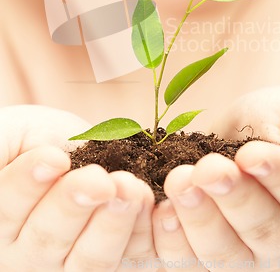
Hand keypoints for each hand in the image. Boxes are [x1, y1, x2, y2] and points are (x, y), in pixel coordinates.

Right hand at [0, 105, 157, 270]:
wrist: (62, 148)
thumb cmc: (27, 141)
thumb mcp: (7, 135)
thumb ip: (2, 147)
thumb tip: (7, 158)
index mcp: (0, 221)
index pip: (5, 208)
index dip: (28, 183)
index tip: (55, 158)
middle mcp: (26, 253)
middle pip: (47, 239)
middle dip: (74, 205)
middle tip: (99, 180)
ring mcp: (67, 263)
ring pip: (89, 259)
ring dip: (112, 225)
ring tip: (130, 190)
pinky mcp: (105, 259)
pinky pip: (126, 259)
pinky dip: (140, 232)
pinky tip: (150, 201)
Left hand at [152, 86, 279, 268]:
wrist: (243, 131)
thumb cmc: (278, 120)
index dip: (278, 176)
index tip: (250, 155)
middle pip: (264, 232)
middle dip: (233, 199)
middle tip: (208, 169)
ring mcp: (242, 248)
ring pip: (224, 254)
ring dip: (198, 219)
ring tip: (180, 182)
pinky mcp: (202, 249)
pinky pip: (186, 259)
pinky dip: (168, 240)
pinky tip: (157, 209)